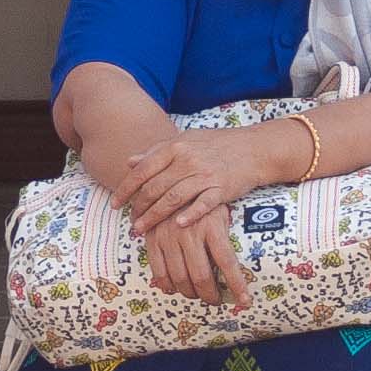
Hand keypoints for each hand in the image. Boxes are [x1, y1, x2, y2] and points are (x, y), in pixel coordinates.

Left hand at [107, 123, 280, 244]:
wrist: (255, 148)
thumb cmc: (218, 145)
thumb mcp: (185, 140)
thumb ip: (157, 151)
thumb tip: (129, 161)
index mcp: (175, 146)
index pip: (143, 170)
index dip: (126, 188)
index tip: (115, 204)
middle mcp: (187, 159)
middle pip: (155, 187)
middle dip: (138, 207)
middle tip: (129, 222)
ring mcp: (205, 174)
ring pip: (172, 198)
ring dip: (154, 217)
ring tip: (140, 230)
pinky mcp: (221, 188)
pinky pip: (202, 204)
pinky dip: (188, 215)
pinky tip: (175, 226)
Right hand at [138, 209, 245, 308]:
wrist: (170, 176)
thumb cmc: (203, 199)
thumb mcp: (221, 211)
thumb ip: (226, 237)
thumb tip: (236, 262)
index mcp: (212, 226)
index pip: (227, 262)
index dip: (237, 285)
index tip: (245, 301)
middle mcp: (190, 232)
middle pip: (202, 276)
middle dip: (210, 295)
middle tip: (215, 300)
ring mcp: (169, 236)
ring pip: (180, 278)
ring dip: (190, 293)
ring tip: (198, 295)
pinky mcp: (153, 238)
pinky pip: (159, 271)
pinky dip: (167, 285)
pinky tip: (175, 289)